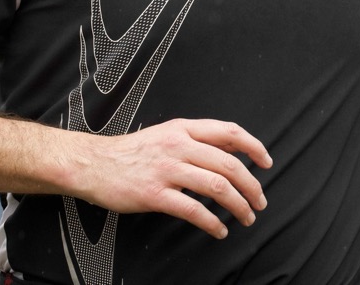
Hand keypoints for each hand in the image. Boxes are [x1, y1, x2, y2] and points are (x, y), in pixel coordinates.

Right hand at [67, 118, 271, 238]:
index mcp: (183, 129)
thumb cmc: (132, 152)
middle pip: (229, 164)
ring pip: (216, 187)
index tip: (267, 162)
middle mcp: (178, 145)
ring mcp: (166, 170)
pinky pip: (193, 210)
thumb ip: (198, 140)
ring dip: (238, 205)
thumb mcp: (167, 134)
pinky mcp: (154, 194)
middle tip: (260, 201)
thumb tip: (233, 149)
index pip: (229, 132)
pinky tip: (219, 230)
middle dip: (251, 185)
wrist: (93, 164)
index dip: (254, 147)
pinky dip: (212, 223)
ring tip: (246, 217)